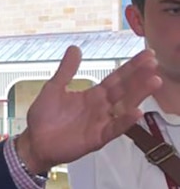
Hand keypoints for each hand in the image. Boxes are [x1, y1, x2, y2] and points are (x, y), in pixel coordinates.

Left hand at [16, 47, 159, 173]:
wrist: (33, 141)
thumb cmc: (44, 116)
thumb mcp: (54, 88)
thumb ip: (67, 70)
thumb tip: (75, 48)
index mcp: (93, 95)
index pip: (116, 79)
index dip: (131, 67)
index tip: (148, 55)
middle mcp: (101, 108)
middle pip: (124, 90)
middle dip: (139, 77)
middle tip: (154, 64)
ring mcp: (101, 123)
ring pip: (124, 107)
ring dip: (138, 95)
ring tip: (153, 81)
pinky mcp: (97, 138)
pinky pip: (114, 129)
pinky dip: (125, 121)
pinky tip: (136, 112)